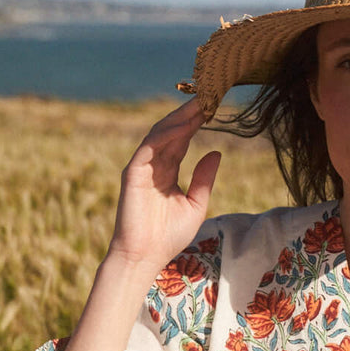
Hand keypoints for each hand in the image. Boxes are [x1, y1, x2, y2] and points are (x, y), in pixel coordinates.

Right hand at [106, 98, 221, 275]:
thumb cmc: (168, 236)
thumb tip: (216, 151)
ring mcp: (141, 167)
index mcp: (167, 171)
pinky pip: (149, 147)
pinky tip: (183, 126)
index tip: (215, 106)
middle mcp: (153, 164)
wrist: (145, 256)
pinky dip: (165, 135)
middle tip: (209, 94)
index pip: (182, 139)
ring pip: (160, 133)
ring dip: (179, 117)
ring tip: (199, 103)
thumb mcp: (196, 204)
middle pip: (172, 130)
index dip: (197, 122)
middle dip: (189, 112)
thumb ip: (204, 178)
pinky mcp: (132, 173)